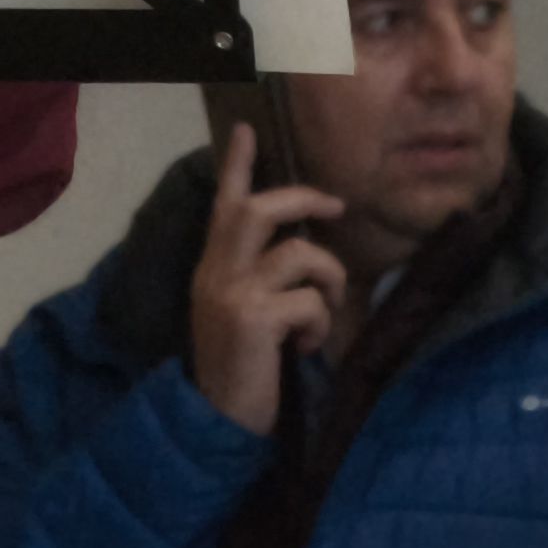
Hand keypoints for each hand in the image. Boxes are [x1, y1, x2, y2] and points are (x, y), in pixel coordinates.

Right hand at [187, 122, 346, 435]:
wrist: (217, 421)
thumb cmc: (240, 368)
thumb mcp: (239, 313)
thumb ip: (255, 278)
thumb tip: (299, 247)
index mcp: (212, 268)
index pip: (223, 204)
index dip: (237, 163)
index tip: (247, 126)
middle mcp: (216, 272)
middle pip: (260, 209)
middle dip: (303, 199)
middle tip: (335, 204)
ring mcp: (233, 293)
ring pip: (299, 253)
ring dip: (328, 280)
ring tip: (325, 311)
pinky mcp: (254, 318)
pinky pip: (310, 301)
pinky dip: (320, 323)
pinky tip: (306, 348)